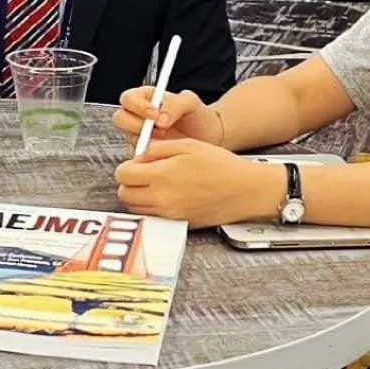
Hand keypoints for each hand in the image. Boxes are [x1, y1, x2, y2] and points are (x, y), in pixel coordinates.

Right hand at [112, 87, 222, 151]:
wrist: (210, 138)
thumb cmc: (198, 116)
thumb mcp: (191, 103)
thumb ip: (175, 104)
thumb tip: (161, 119)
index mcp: (146, 99)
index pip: (129, 99)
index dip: (137, 106)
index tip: (155, 114)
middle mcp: (139, 117)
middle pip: (120, 118)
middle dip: (135, 124)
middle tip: (155, 129)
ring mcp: (140, 136)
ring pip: (128, 138)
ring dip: (144, 141)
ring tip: (165, 141)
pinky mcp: (144, 154)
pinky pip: (138, 157)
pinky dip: (149, 156)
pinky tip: (165, 152)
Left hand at [115, 138, 282, 227]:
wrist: (246, 190)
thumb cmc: (223, 167)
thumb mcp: (188, 145)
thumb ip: (158, 149)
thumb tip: (140, 156)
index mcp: (162, 175)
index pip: (123, 175)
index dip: (128, 166)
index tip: (137, 164)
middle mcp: (162, 198)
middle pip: (125, 194)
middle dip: (130, 183)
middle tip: (144, 174)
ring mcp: (170, 214)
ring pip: (135, 208)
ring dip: (139, 196)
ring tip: (156, 185)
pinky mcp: (178, 224)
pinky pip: (152, 217)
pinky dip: (152, 208)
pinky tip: (166, 196)